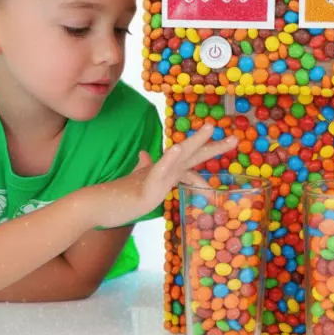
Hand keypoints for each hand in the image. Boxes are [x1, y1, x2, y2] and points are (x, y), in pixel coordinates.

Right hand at [92, 124, 236, 227]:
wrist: (98, 205)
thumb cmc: (119, 195)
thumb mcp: (137, 180)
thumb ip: (144, 167)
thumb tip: (144, 155)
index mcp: (165, 170)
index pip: (191, 159)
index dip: (208, 150)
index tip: (228, 141)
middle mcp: (163, 171)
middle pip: (191, 154)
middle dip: (212, 146)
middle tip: (235, 139)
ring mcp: (156, 178)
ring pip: (179, 158)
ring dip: (195, 143)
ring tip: (209, 129)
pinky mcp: (147, 187)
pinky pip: (160, 172)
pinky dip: (168, 160)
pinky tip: (176, 150)